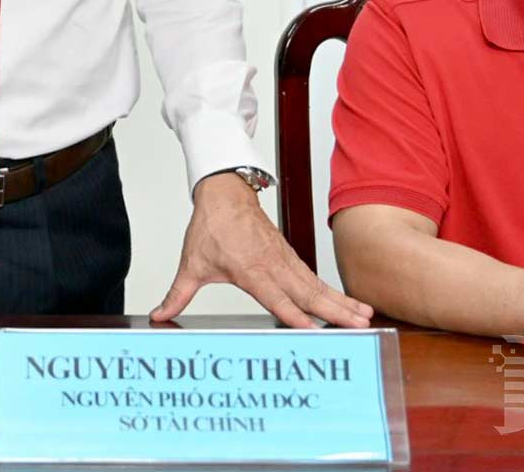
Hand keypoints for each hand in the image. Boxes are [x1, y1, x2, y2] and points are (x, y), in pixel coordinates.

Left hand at [151, 172, 374, 328]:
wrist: (224, 192)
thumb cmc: (211, 226)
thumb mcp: (191, 263)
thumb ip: (178, 294)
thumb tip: (159, 314)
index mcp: (250, 269)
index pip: (276, 297)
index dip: (293, 315)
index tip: (312, 330)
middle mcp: (272, 265)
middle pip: (306, 292)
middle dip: (333, 311)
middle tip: (357, 326)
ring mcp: (285, 259)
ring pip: (316, 284)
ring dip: (340, 301)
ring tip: (364, 317)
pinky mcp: (290, 256)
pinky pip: (314, 277)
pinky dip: (333, 291)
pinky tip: (351, 304)